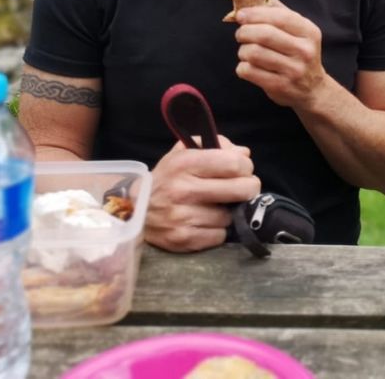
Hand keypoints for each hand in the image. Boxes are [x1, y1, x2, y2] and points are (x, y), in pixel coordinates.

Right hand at [144, 135, 259, 252]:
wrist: (137, 210)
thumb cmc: (168, 177)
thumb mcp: (184, 152)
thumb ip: (216, 145)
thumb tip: (244, 154)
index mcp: (185, 163)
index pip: (234, 164)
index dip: (246, 167)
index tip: (243, 170)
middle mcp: (183, 189)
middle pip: (241, 189)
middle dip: (248, 189)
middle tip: (242, 189)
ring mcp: (183, 216)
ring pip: (231, 215)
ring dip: (228, 211)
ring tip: (215, 206)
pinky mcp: (184, 238)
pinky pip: (220, 235)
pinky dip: (218, 229)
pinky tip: (206, 221)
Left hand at [233, 0, 326, 107]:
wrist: (313, 89)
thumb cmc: (300, 54)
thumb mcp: (299, 31)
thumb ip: (280, 12)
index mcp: (309, 32)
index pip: (280, 17)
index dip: (256, 14)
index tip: (241, 15)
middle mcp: (304, 50)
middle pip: (264, 35)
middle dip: (245, 31)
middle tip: (241, 34)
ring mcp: (293, 70)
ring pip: (254, 53)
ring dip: (242, 50)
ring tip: (246, 51)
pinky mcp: (281, 86)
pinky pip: (250, 71)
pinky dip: (242, 67)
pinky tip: (248, 66)